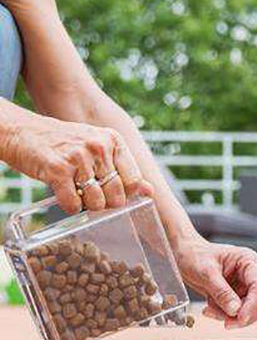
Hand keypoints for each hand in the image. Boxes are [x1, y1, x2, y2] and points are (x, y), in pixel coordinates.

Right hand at [3, 113, 151, 213]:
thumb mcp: (98, 148)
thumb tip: (150, 192)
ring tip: (77, 192)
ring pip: (97, 202)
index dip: (125, 194)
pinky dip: (70, 207)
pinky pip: (73, 204)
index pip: (133, 180)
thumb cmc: (65, 144)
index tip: (112, 193)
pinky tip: (64, 196)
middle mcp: (99, 147)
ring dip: (87, 205)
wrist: (24, 132)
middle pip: (117, 195)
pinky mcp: (58, 169)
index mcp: (113, 141)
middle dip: (106, 203)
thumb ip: (123, 169)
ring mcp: (79, 157)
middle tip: (91, 195)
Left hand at [173, 237, 256, 327]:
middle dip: (244, 314)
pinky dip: (224, 315)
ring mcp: (244, 286)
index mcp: (247, 261)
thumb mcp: (206, 272)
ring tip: (210, 310)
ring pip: (250, 310)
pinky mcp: (236, 296)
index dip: (252, 305)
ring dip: (231, 316)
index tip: (240, 318)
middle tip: (227, 323)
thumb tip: (235, 310)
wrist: (183, 256)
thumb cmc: (194, 255)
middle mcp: (250, 274)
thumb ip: (221, 292)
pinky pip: (236, 313)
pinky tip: (209, 309)